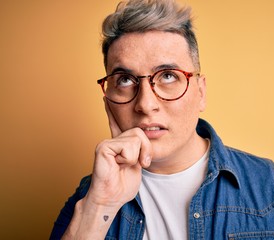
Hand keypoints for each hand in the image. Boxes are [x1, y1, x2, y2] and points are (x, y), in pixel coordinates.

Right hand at [62, 99, 151, 238]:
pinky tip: (118, 166)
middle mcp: (112, 140)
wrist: (112, 198)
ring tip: (124, 166)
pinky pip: (128, 148)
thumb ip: (140, 149)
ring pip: (137, 140)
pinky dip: (129, 160)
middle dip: (146, 150)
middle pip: (140, 132)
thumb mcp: (138, 163)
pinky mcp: (103, 147)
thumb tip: (145, 134)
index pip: (117, 123)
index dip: (112, 110)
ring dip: (137, 158)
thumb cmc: (123, 184)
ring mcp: (107, 142)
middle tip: (140, 163)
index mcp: (119, 143)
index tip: (107, 99)